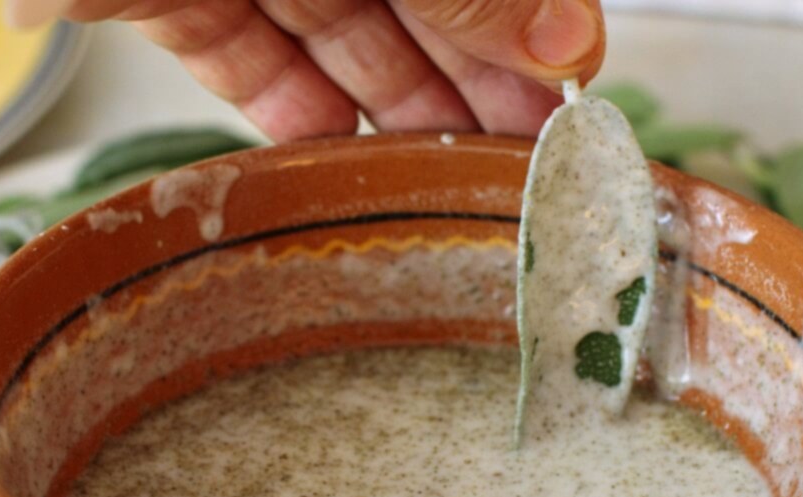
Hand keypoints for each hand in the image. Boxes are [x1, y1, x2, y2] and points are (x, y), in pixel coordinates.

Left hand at [8, 0, 604, 140]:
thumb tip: (559, 32)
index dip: (521, 9)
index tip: (567, 85)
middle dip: (463, 71)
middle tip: (513, 156)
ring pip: (326, 22)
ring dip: (383, 99)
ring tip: (438, 174)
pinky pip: (235, 48)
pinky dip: (283, 103)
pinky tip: (333, 151)